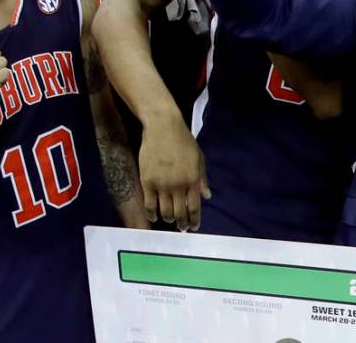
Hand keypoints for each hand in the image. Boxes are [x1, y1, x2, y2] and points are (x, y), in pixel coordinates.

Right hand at [139, 114, 209, 230]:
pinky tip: (154, 217)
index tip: (193, 227)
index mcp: (193, 180)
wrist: (162, 127)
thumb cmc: (183, 141)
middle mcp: (178, 186)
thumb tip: (207, 197)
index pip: (195, 208)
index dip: (194, 221)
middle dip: (182, 224)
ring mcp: (162, 185)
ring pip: (165, 212)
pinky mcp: (147, 182)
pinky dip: (152, 214)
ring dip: (169, 219)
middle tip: (182, 228)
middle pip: (180, 214)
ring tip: (170, 220)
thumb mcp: (199, 158)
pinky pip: (149, 205)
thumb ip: (202, 179)